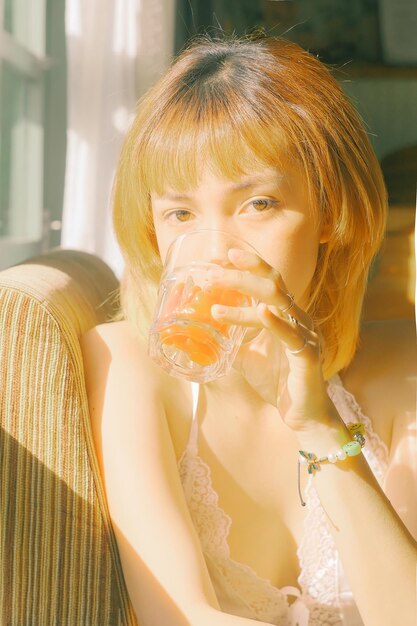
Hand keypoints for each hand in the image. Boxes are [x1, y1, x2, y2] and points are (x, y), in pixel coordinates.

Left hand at [209, 248, 334, 431]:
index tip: (223, 257)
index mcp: (287, 316)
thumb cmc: (280, 384)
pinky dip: (275, 322)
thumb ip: (233, 344)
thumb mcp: (249, 359)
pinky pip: (292, 335)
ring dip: (246, 293)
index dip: (250, 266)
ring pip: (278, 302)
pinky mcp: (308, 356)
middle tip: (212, 272)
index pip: (270, 282)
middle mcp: (299, 319)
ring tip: (217, 292)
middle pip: (273, 284)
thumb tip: (205, 338)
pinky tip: (260, 312)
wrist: (304, 416)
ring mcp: (306, 335)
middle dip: (241, 274)